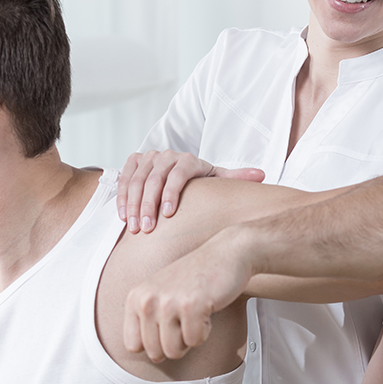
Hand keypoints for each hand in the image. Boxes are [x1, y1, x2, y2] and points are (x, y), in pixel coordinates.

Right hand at [117, 150, 263, 231]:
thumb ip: (236, 178)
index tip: (168, 214)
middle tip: (147, 228)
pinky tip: (123, 216)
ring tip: (134, 227)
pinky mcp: (134, 161)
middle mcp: (167, 155)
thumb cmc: (201, 181)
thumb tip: (261, 175)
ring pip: (136, 179)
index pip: (178, 173)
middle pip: (154, 178)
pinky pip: (124, 177)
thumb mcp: (217, 179)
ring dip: (133, 204)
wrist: (178, 169)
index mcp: (189, 159)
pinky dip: (121, 196)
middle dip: (148, 204)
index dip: (171, 192)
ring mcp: (149, 157)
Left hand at [123, 234, 251, 361]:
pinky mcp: (191, 306)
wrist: (224, 254)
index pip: (133, 346)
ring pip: (174, 351)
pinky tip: (206, 310)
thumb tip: (149, 355)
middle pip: (155, 353)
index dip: (154, 344)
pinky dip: (205, 331)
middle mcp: (147, 300)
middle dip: (175, 344)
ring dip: (190, 338)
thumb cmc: (195, 276)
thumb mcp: (158, 293)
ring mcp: (168, 303)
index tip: (167, 330)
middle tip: (185, 322)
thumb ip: (146, 319)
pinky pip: (195, 341)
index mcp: (135, 298)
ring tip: (194, 315)